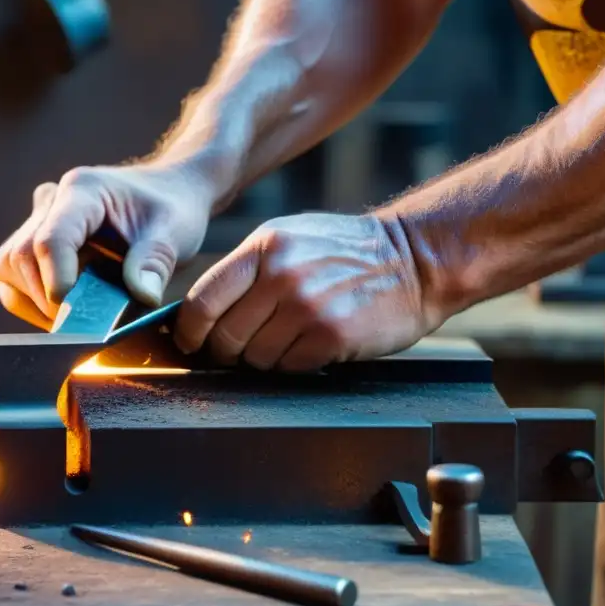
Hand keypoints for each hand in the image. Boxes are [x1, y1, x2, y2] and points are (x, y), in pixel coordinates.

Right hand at [0, 163, 213, 328]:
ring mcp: (37, 222)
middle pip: (20, 258)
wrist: (166, 195)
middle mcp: (51, 202)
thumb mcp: (176, 230)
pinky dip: (35, 304)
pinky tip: (71, 306)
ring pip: (7, 270)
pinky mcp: (32, 243)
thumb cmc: (170, 209)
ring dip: (36, 303)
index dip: (57, 282)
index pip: (51, 240)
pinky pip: (14, 280)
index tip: (78, 315)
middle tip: (89, 322)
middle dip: (49, 300)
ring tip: (80, 313)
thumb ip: (157, 261)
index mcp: (83, 191)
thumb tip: (143, 295)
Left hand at [174, 212, 438, 370]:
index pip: (202, 300)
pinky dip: (293, 364)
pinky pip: (288, 367)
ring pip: (255, 358)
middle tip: (240, 349)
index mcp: (264, 247)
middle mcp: (281, 275)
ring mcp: (307, 307)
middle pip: (224, 336)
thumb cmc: (345, 252)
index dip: (189, 331)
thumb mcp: (289, 238)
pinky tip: (311, 345)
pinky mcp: (331, 337)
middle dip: (226, 352)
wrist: (415, 260)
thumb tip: (197, 311)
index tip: (191, 342)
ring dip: (263, 359)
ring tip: (286, 339)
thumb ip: (244, 270)